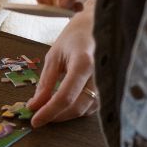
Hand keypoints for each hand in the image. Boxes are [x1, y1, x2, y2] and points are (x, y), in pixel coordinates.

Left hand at [28, 0, 97, 126]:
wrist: (100, 25)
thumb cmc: (76, 37)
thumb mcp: (54, 56)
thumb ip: (45, 83)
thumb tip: (34, 106)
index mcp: (84, 62)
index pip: (65, 96)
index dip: (49, 112)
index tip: (35, 121)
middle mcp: (101, 74)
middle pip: (77, 107)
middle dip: (55, 116)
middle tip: (38, 116)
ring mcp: (109, 82)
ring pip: (86, 110)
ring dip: (66, 114)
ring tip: (49, 108)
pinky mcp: (111, 88)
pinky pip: (93, 106)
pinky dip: (77, 108)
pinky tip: (65, 104)